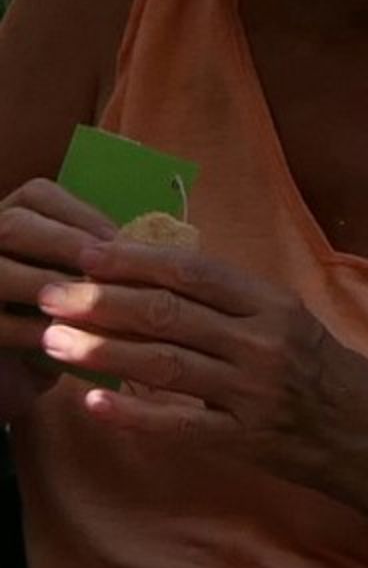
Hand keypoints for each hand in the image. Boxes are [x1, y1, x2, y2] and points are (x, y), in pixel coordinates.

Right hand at [0, 179, 115, 404]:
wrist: (14, 371)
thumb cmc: (51, 318)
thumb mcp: (69, 278)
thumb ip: (93, 257)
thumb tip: (152, 243)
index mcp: (8, 218)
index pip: (38, 196)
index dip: (81, 215)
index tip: (120, 240)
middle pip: (15, 225)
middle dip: (69, 245)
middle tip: (110, 270)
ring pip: (2, 270)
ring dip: (57, 287)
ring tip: (100, 303)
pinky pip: (1, 322)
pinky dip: (41, 329)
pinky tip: (78, 337)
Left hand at [33, 232, 367, 518]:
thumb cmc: (327, 375)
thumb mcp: (291, 323)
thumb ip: (232, 305)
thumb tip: (155, 279)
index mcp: (274, 304)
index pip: (193, 271)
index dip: (134, 259)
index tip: (86, 252)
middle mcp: (264, 342)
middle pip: (169, 313)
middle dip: (102, 301)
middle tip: (51, 294)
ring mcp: (255, 393)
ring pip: (165, 363)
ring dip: (103, 350)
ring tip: (54, 340)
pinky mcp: (247, 440)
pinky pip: (179, 424)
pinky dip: (133, 413)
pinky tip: (93, 402)